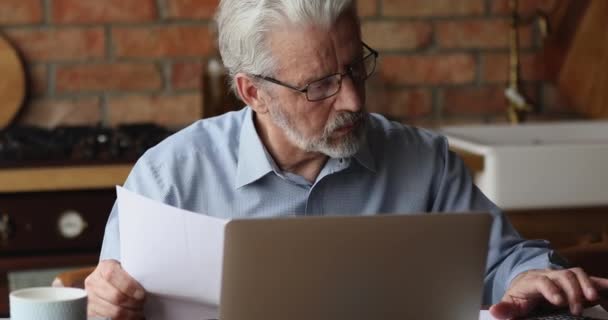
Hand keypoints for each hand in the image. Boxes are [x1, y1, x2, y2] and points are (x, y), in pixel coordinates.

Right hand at [85, 259, 145, 318]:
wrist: (109, 281)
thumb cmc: (124, 275)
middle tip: (143, 304)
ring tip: (139, 313)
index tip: (142, 294)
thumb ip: (134, 273)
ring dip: (130, 314)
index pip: (112, 275)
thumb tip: (150, 283)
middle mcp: (94, 282)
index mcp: (104, 267)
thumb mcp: (128, 268)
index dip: (129, 286)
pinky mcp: (91, 311)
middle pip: (115, 296)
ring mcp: (91, 297)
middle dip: (133, 303)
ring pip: (113, 311)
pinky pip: (107, 319)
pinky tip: (131, 317)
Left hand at [490, 268, 607, 318]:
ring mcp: (563, 277)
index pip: (542, 280)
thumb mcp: (511, 303)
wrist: (527, 285)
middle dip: (571, 290)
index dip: (550, 288)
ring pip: (576, 273)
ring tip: (592, 299)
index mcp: (533, 281)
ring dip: (586, 284)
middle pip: (563, 275)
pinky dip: (601, 283)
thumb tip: (494, 311)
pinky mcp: (575, 282)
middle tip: (575, 309)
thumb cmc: (520, 297)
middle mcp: (549, 275)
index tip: (558, 301)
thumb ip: (505, 308)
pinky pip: (590, 279)